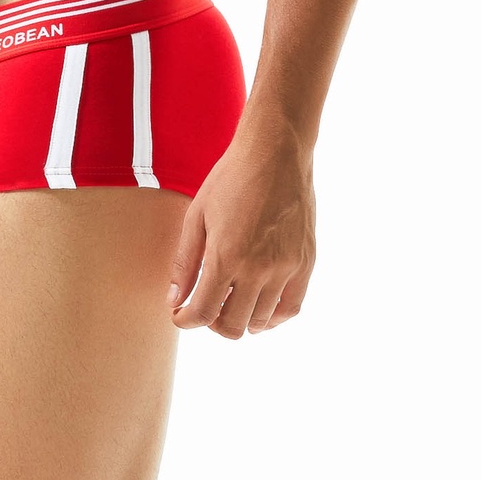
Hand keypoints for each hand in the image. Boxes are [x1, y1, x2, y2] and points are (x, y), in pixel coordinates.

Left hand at [167, 116, 315, 336]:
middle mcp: (258, 269)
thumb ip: (184, 262)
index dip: (186, 320)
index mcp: (225, 256)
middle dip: (211, 322)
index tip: (179, 315)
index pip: (203, 312)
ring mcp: (286, 268)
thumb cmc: (230, 179)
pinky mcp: (305, 263)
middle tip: (204, 305)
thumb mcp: (196, 215)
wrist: (275, 154)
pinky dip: (272, 317)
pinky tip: (258, 305)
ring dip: (240, 318)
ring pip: (260, 321)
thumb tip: (174, 300)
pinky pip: (290, 309)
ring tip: (228, 299)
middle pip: (232, 326)